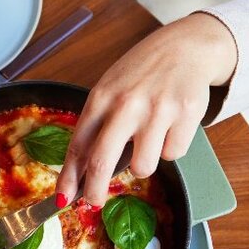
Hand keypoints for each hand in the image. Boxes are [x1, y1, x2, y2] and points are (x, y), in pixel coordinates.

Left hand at [55, 13, 236, 207]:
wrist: (185, 47)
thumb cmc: (141, 73)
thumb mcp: (110, 89)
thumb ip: (99, 125)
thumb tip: (86, 171)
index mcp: (102, 97)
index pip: (78, 145)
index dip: (69, 176)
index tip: (62, 197)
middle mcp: (127, 104)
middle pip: (103, 162)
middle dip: (95, 190)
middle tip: (94, 202)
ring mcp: (158, 110)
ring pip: (143, 167)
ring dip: (144, 163)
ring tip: (149, 141)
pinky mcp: (186, 115)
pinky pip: (174, 154)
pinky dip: (171, 147)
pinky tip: (171, 126)